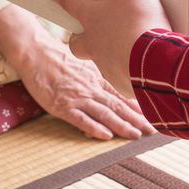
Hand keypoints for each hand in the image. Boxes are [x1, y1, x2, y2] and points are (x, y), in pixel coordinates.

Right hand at [0, 4, 155, 139]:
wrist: (35, 53)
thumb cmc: (57, 58)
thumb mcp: (82, 65)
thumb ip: (95, 78)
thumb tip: (108, 89)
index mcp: (96, 79)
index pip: (122, 95)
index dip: (138, 107)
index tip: (153, 115)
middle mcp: (91, 89)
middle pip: (118, 106)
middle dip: (137, 119)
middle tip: (153, 130)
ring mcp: (77, 97)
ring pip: (104, 113)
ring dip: (122, 125)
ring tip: (136, 135)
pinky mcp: (62, 106)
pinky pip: (81, 118)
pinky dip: (94, 127)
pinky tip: (106, 135)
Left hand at [42, 0, 170, 98]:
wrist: (157, 66)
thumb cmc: (140, 23)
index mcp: (93, 20)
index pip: (69, 2)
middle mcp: (96, 46)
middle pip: (78, 43)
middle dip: (79, 38)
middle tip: (90, 32)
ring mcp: (109, 68)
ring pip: (102, 60)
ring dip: (111, 53)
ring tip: (131, 46)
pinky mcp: (125, 84)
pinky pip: (125, 76)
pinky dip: (132, 70)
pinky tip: (146, 64)